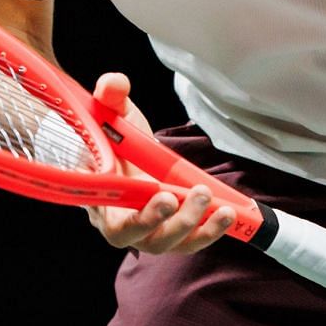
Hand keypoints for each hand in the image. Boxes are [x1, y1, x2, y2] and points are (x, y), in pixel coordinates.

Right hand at [84, 72, 236, 253]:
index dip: (136, 215)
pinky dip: (209, 231)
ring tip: (212, 202)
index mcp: (99, 199)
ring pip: (166, 243)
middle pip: (139, 237)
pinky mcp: (172, 231)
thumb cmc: (115, 136)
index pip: (111, 220)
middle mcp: (120, 223)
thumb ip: (110, 96)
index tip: (159, 194)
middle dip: (163, 221)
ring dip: (192, 226)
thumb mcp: (112, 110)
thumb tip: (115, 83)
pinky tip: (226, 215)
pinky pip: (189, 241)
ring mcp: (147, 231)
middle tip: (180, 196)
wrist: (129, 150)